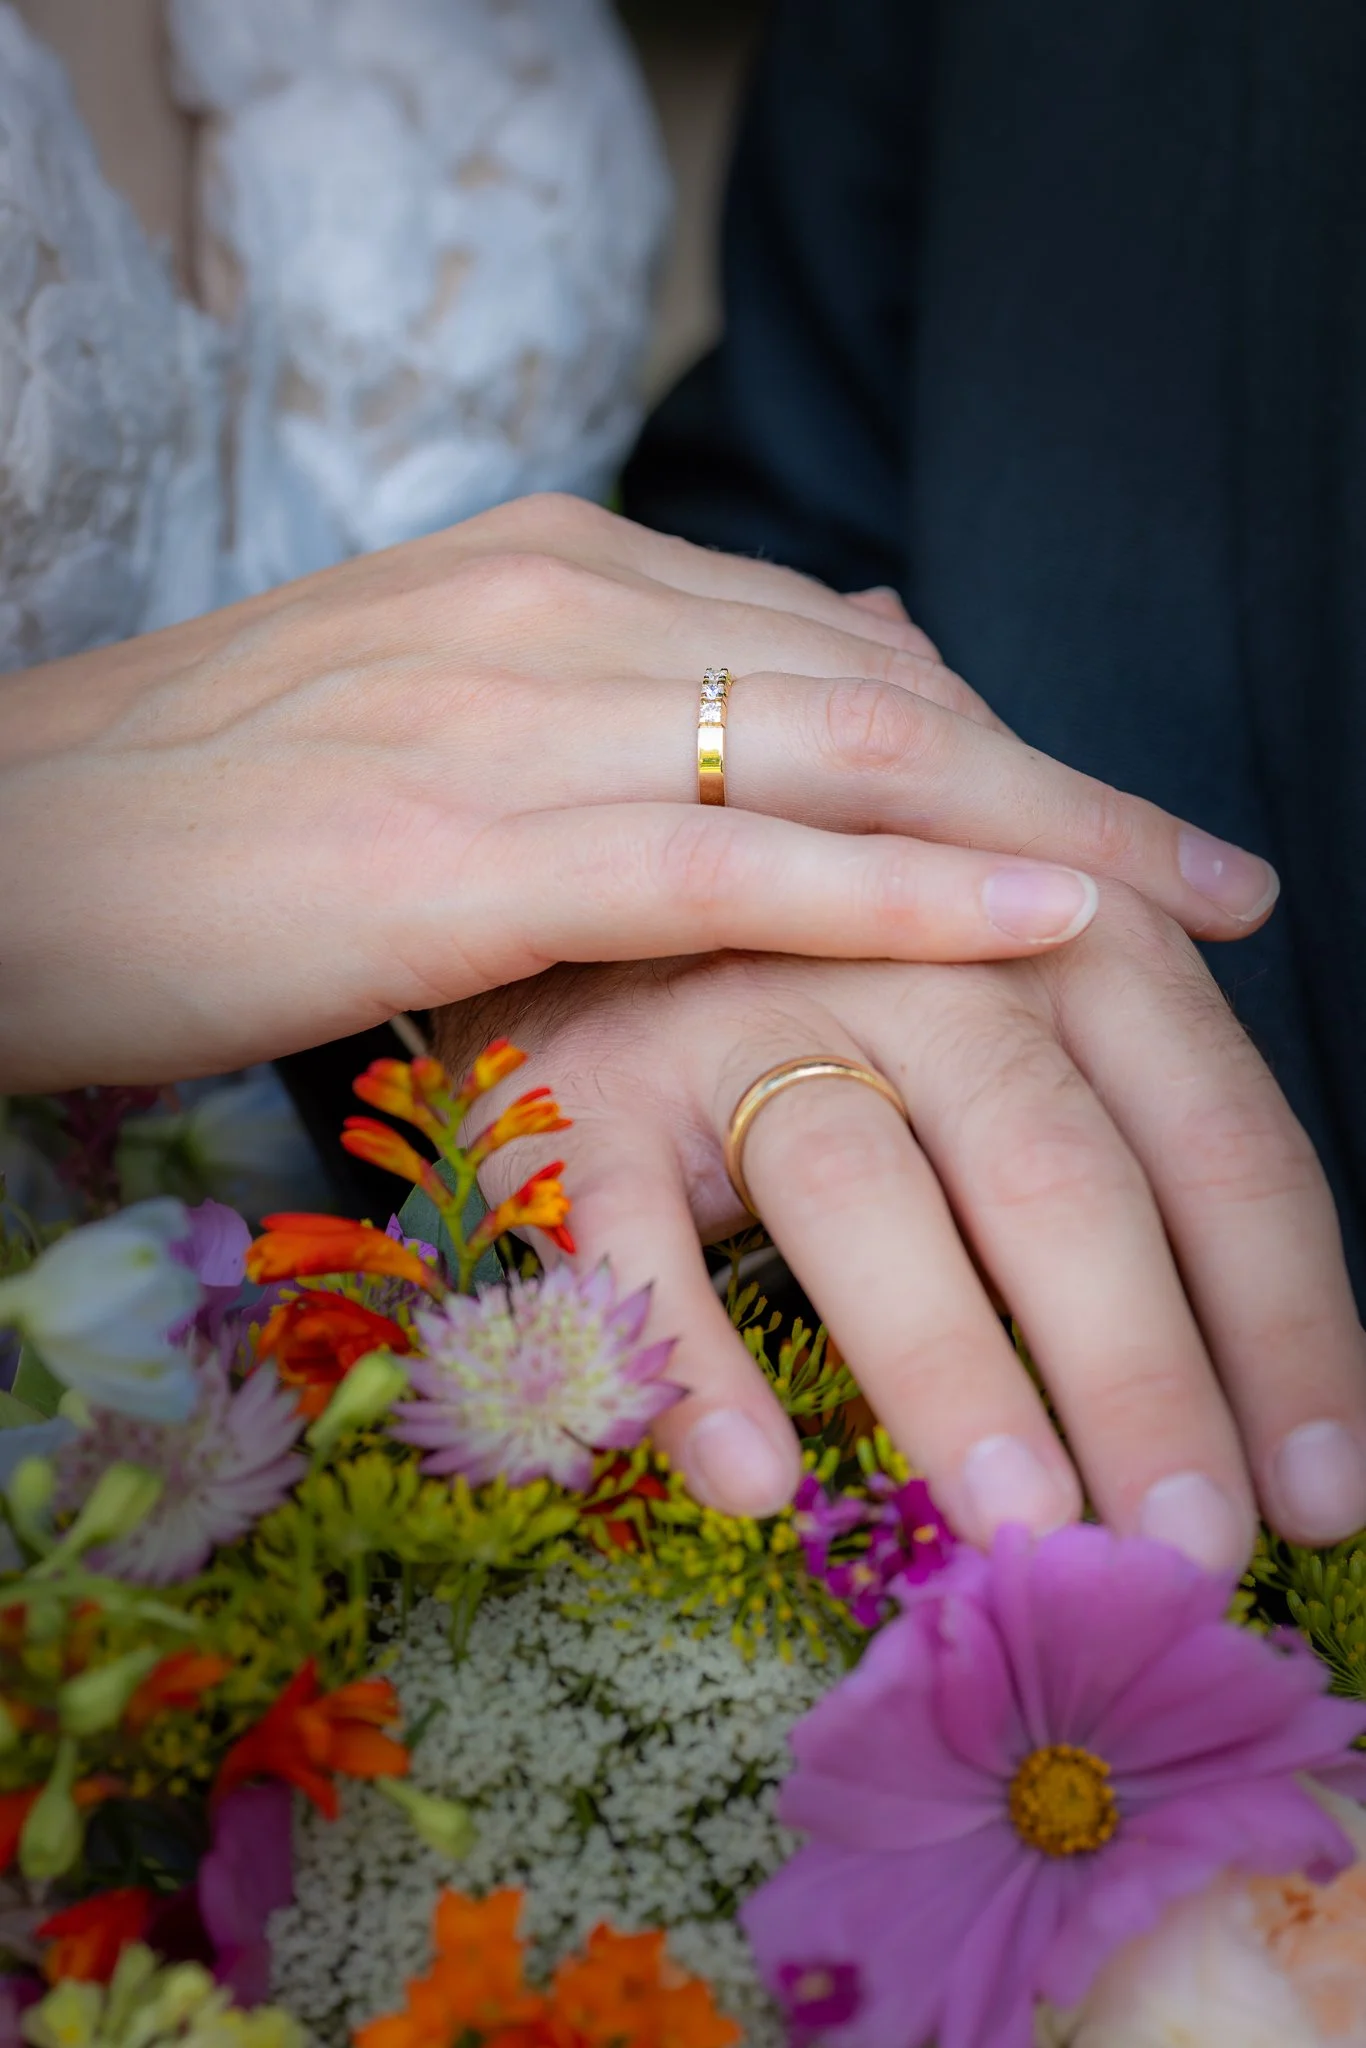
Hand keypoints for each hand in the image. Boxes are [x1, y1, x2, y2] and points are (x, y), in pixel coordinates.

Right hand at [0, 494, 1276, 1089]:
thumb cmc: (193, 816)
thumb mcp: (418, 720)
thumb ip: (601, 703)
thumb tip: (772, 692)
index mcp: (546, 568)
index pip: (831, 640)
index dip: (991, 737)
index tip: (1108, 819)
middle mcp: (554, 603)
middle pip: (877, 685)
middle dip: (1063, 779)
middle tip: (1216, 872)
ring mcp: (513, 711)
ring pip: (841, 757)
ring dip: (1039, 831)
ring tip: (1189, 906)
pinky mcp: (468, 841)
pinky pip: (734, 863)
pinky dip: (906, 890)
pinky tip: (1042, 920)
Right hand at [434, 888, 1365, 1565]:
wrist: (599, 880)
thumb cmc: (845, 973)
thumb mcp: (1024, 987)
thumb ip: (1152, 1078)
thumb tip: (1306, 1257)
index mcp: (1060, 934)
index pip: (1212, 1135)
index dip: (1280, 1323)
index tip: (1323, 1496)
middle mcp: (909, 952)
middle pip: (1049, 1163)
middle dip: (1136, 1371)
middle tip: (1188, 1553)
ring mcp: (733, 1010)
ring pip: (854, 1185)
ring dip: (947, 1364)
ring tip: (1022, 1530)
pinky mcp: (585, 1088)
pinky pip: (634, 1231)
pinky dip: (691, 1357)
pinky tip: (754, 1483)